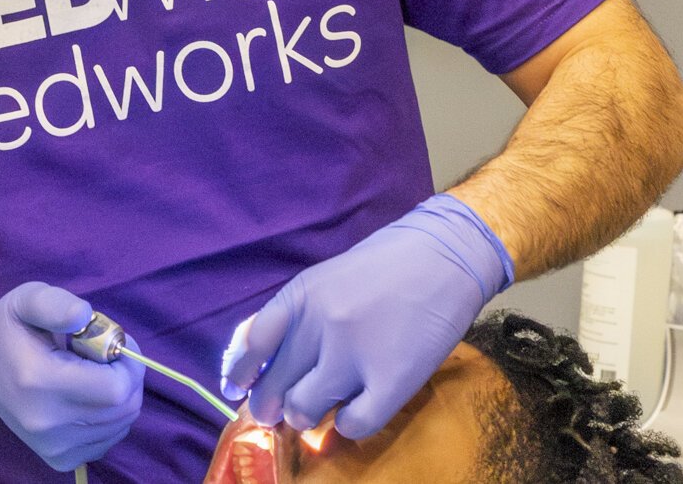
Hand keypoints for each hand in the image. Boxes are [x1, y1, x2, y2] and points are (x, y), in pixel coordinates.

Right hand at [0, 282, 144, 469]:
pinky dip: (110, 418)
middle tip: (108, 355)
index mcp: (39, 380)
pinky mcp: (58, 458)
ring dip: (121, 397)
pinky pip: (107, 440)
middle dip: (128, 377)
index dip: (128, 363)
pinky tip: (89, 397)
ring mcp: (52, 446)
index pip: (115, 388)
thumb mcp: (28, 299)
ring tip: (94, 374)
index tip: (115, 343)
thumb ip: (57, 304)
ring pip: (120, 425)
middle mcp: (46, 422)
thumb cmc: (10, 327)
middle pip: (123, 409)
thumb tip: (84, 315)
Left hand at [219, 193, 512, 438]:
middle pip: (274, 385)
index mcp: (302, 295)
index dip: (240, 374)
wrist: (447, 256)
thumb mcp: (327, 276)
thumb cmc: (386, 264)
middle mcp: (321, 325)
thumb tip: (258, 358)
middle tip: (275, 413)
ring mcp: (355, 355)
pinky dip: (347, 425)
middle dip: (269, 407)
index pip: (253, 344)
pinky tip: (354, 412)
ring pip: (304, 410)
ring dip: (305, 416)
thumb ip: (295, 314)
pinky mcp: (391, 381)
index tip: (236, 389)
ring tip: (316, 411)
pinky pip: (352, 424)